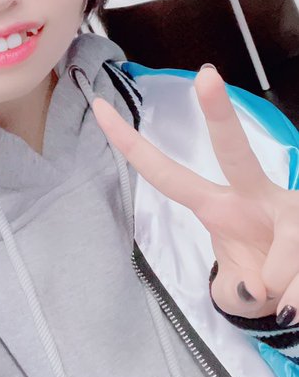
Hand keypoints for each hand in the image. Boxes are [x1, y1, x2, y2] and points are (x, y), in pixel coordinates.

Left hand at [93, 65, 298, 322]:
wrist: (298, 292)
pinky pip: (298, 269)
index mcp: (220, 207)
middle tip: (205, 76)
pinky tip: (294, 295)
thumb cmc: (264, 282)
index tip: (98, 108)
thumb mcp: (240, 295)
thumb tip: (257, 287)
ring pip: (289, 242)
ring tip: (285, 299)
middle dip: (219, 113)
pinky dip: (296, 296)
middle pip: (234, 150)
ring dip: (283, 285)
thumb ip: (236, 293)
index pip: (167, 175)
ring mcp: (289, 206)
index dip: (131, 145)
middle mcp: (254, 195)